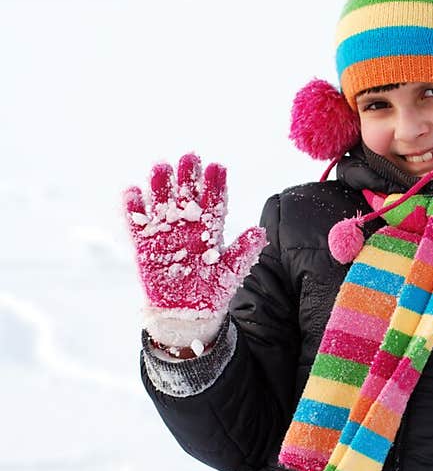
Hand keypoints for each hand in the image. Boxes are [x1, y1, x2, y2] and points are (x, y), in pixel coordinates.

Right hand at [123, 153, 265, 345]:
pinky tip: (133, 192)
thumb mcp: (232, 271)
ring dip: (160, 186)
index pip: (213, 200)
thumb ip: (244, 250)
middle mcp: (186, 226)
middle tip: (189, 158)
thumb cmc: (212, 290)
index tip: (217, 167)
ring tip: (161, 169)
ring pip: (161, 203)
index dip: (214, 184)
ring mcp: (165, 233)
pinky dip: (133, 208)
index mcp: (209, 228)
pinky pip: (137, 224)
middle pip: (186, 195)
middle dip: (188, 176)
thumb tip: (260, 231)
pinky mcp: (145, 245)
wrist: (188, 313)